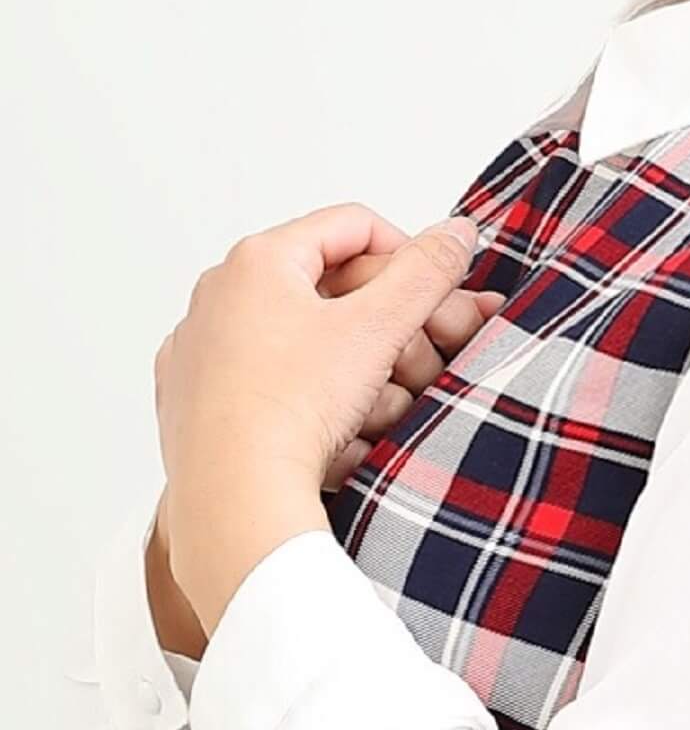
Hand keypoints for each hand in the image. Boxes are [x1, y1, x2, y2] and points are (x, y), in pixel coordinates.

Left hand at [155, 204, 498, 628]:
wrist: (233, 503)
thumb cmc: (291, 410)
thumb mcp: (379, 328)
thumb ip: (427, 270)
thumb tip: (457, 232)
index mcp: (257, 260)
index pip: (353, 226)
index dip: (407, 257)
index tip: (432, 299)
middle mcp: (218, 296)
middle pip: (330, 288)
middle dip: (387, 326)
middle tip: (420, 361)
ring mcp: (200, 352)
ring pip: (303, 341)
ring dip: (355, 370)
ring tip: (378, 410)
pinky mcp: (193, 404)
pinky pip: (270, 384)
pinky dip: (309, 402)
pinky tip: (334, 435)